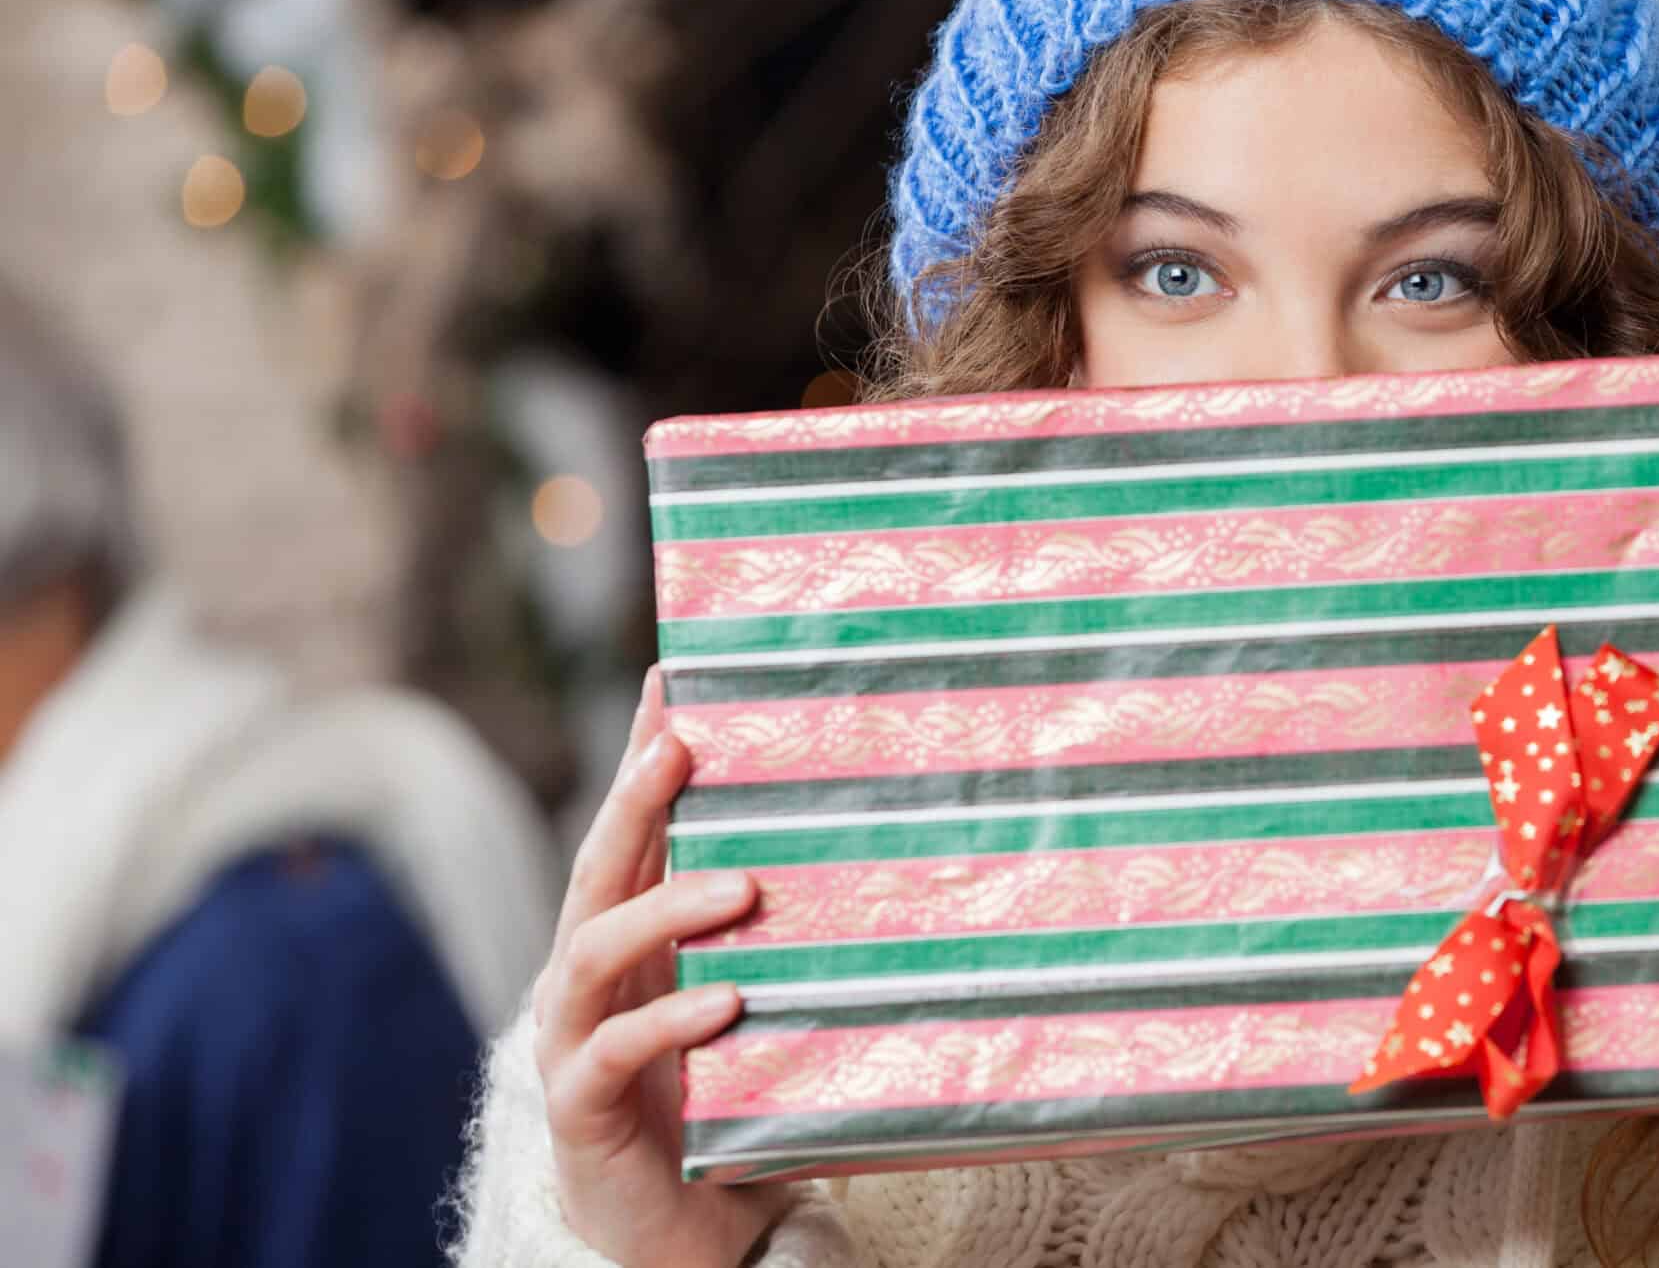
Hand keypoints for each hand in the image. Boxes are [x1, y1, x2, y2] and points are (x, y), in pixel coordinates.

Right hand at [531, 666, 788, 1267]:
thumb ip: (773, 927)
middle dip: (634, 801)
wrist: (682, 1224)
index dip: (644, 749)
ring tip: (740, 888)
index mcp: (626, 932)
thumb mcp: (750, 992)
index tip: (675, 675)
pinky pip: (613, 1051)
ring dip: (665, 908)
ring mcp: (573, 1036)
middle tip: (682, 745)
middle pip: (598, 866)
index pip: (631, 826)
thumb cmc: (721, 1090)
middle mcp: (586, 972)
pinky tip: (725, 1000)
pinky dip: (668, 1021)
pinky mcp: (581, 1106)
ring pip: (595, 949)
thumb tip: (855, 839)